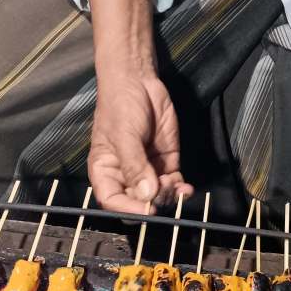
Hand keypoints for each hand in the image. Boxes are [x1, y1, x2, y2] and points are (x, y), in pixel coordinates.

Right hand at [88, 69, 192, 213]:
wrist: (139, 81)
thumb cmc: (121, 106)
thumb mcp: (125, 135)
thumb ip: (135, 165)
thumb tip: (146, 194)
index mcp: (105, 172)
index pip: (112, 201)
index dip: (127, 209)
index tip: (146, 209)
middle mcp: (124, 175)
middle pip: (136, 203)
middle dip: (152, 203)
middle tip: (163, 193)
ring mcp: (146, 171)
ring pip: (157, 196)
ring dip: (168, 196)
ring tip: (175, 185)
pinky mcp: (165, 163)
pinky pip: (172, 184)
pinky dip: (180, 190)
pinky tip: (185, 188)